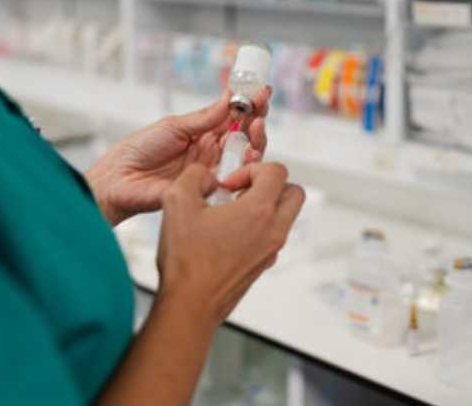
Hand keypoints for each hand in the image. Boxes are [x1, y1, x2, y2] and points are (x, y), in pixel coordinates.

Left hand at [86, 87, 270, 225]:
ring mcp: (213, 170)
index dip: (249, 103)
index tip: (261, 90)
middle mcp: (212, 151)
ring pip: (246, 156)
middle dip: (258, 118)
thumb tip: (230, 98)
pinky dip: (247, 166)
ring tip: (256, 126)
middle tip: (262, 105)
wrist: (120, 179)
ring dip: (256, 140)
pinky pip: (236, 179)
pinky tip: (249, 153)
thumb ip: (204, 117)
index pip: (233, 115)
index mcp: (203, 132)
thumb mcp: (173, 126)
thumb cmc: (140, 150)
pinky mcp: (211, 189)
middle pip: (245, 135)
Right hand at [155, 163, 303, 325]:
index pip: (276, 171)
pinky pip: (273, 236)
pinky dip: (259, 227)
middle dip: (269, 184)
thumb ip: (194, 175)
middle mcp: (273, 230)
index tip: (229, 183)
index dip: (250, 168)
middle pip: (294, 192)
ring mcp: (271, 250)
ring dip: (266, 205)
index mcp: (259, 211)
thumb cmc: (187, 261)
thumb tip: (203, 173)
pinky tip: (229, 234)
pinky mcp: (264, 264)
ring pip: (286, 215)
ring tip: (233, 211)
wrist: (191, 304)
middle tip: (243, 190)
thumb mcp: (177, 201)